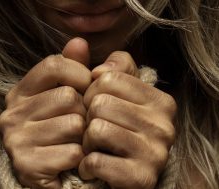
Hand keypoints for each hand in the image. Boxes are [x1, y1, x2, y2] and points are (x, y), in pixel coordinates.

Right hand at [0, 38, 90, 188]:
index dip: (80, 74)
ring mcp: (16, 139)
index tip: (87, 88)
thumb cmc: (65, 127)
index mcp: (21, 91)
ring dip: (83, 135)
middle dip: (83, 111)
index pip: (54, 63)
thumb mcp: (70, 92)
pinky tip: (71, 159)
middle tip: (78, 124)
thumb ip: (75, 67)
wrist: (55, 169)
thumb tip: (79, 41)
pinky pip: (73, 152)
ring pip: (74, 124)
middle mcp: (12, 112)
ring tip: (74, 140)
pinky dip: (80, 157)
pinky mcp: (27, 165)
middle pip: (68, 97)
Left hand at [79, 51, 175, 188]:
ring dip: (86, 142)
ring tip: (94, 147)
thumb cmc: (119, 128)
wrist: (126, 174)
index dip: (91, 92)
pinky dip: (87, 165)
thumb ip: (112, 68)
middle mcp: (164, 125)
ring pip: (96, 129)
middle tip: (93, 129)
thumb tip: (96, 63)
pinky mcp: (140, 178)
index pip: (108, 78)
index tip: (95, 105)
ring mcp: (155, 153)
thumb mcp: (120, 95)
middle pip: (100, 103)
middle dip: (87, 117)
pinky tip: (93, 167)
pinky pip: (95, 161)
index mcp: (160, 101)